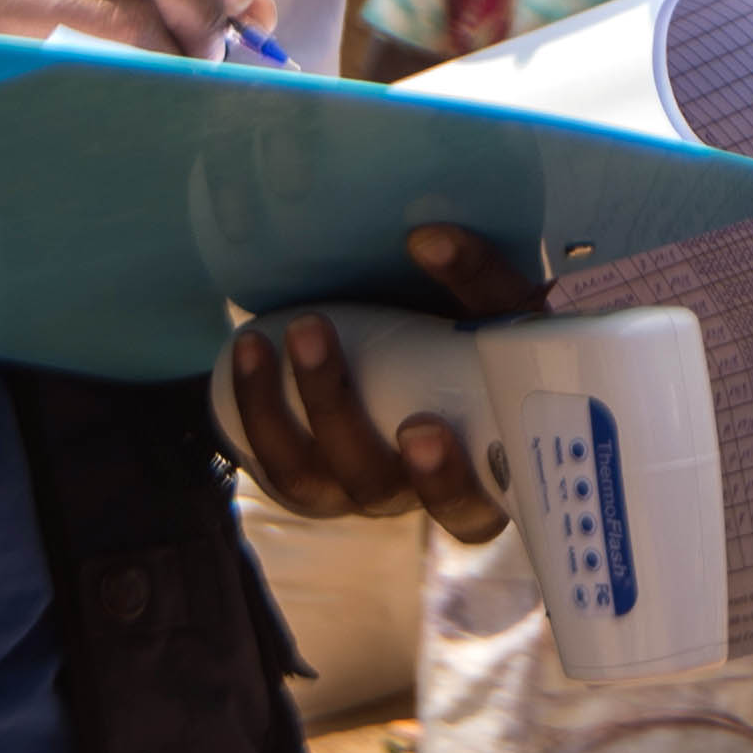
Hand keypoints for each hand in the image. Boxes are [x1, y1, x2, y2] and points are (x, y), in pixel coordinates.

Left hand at [219, 304, 505, 544]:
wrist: (442, 347)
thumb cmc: (492, 342)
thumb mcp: (504, 315)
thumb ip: (479, 279)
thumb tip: (426, 239)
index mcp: (481, 480)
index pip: (470, 513)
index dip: (444, 484)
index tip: (422, 428)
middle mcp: (414, 498)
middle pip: (373, 486)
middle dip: (336, 414)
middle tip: (317, 334)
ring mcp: (357, 491)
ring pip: (308, 479)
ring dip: (276, 408)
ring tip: (267, 335)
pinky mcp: (315, 475)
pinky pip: (274, 459)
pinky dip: (254, 403)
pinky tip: (249, 348)